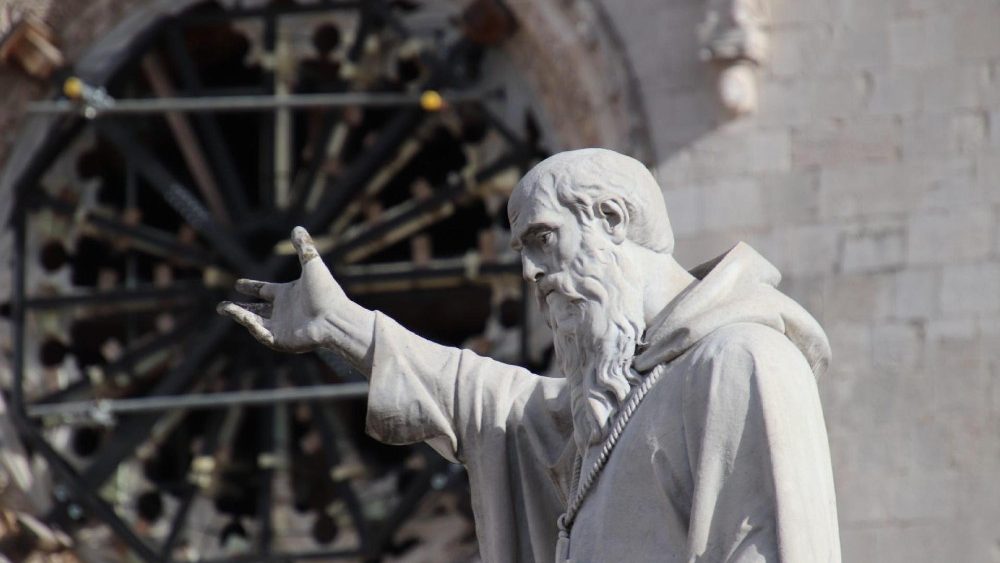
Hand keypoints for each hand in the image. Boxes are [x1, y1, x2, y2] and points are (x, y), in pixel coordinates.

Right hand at [217, 226, 347, 352]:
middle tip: (221, 307)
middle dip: (238, 309)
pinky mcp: (283, 340)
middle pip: (256, 310)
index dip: (251, 287)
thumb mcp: (312, 264)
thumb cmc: (326, 292)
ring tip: (222, 308)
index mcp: (288, 294)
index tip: (238, 284)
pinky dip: (253, 327)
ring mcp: (282, 327)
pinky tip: (244, 318)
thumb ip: (303, 247)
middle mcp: (284, 311)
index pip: (265, 291)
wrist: (335, 317)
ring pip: (254, 322)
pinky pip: (262, 334)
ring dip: (239, 316)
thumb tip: (297, 227)